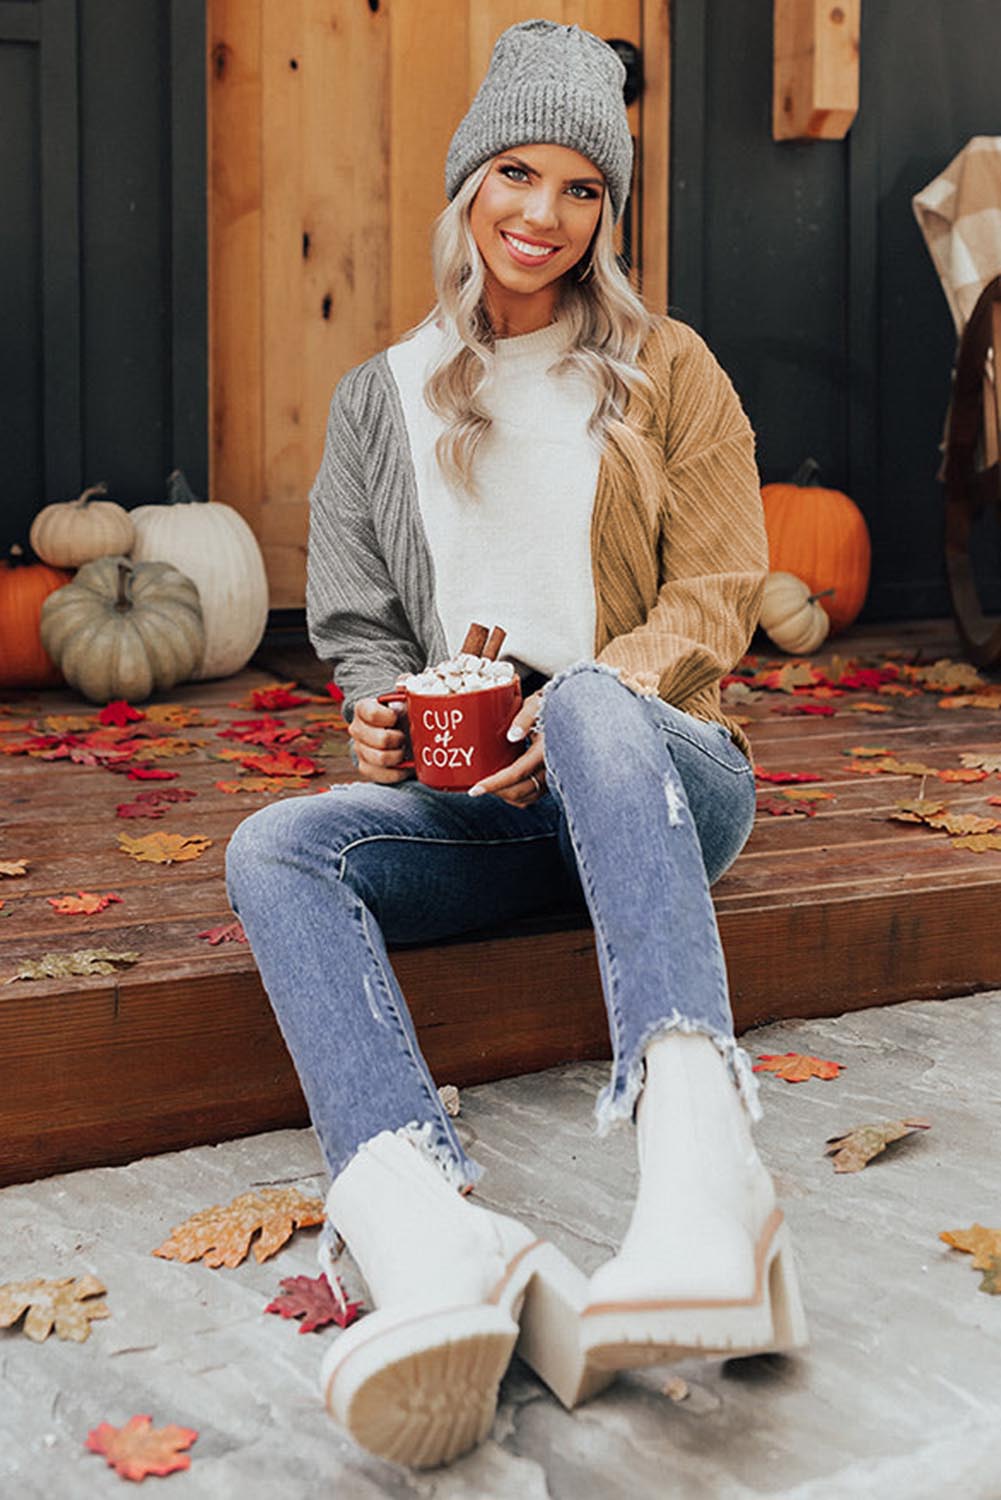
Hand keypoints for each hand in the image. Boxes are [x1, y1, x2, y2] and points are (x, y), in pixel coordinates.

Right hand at [349, 691, 413, 783]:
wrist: (392, 724)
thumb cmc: (399, 707)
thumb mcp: (402, 692)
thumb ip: (404, 684)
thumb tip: (405, 681)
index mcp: (363, 708)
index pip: (370, 713)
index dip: (387, 717)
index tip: (397, 717)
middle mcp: (357, 729)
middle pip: (379, 740)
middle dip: (398, 739)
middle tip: (406, 736)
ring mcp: (360, 749)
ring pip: (379, 759)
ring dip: (398, 755)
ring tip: (406, 749)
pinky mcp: (366, 767)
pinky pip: (380, 775)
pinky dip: (396, 772)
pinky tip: (405, 765)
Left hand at [467, 691, 545, 806]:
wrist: (568, 713)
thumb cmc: (548, 706)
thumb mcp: (536, 705)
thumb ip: (524, 719)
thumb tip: (512, 735)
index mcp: (545, 749)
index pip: (517, 773)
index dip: (494, 783)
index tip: (475, 790)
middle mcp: (551, 767)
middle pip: (520, 790)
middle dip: (496, 792)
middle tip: (476, 787)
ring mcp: (552, 776)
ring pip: (526, 797)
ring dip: (506, 795)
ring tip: (489, 787)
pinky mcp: (551, 779)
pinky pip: (532, 795)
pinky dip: (517, 795)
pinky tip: (505, 787)